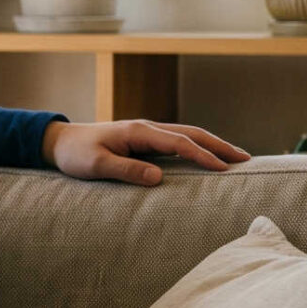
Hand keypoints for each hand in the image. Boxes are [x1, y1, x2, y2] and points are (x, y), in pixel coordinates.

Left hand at [44, 118, 249, 186]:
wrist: (60, 142)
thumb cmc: (76, 154)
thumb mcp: (96, 165)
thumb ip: (125, 170)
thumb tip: (158, 178)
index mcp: (139, 132)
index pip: (179, 143)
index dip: (202, 156)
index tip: (224, 169)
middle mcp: (147, 129)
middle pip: (192, 134)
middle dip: (219, 146)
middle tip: (246, 160)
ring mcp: (147, 134)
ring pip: (188, 136)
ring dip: (212, 146)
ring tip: (236, 158)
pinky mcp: (145, 142)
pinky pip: (178, 143)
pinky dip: (198, 148)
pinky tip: (208, 159)